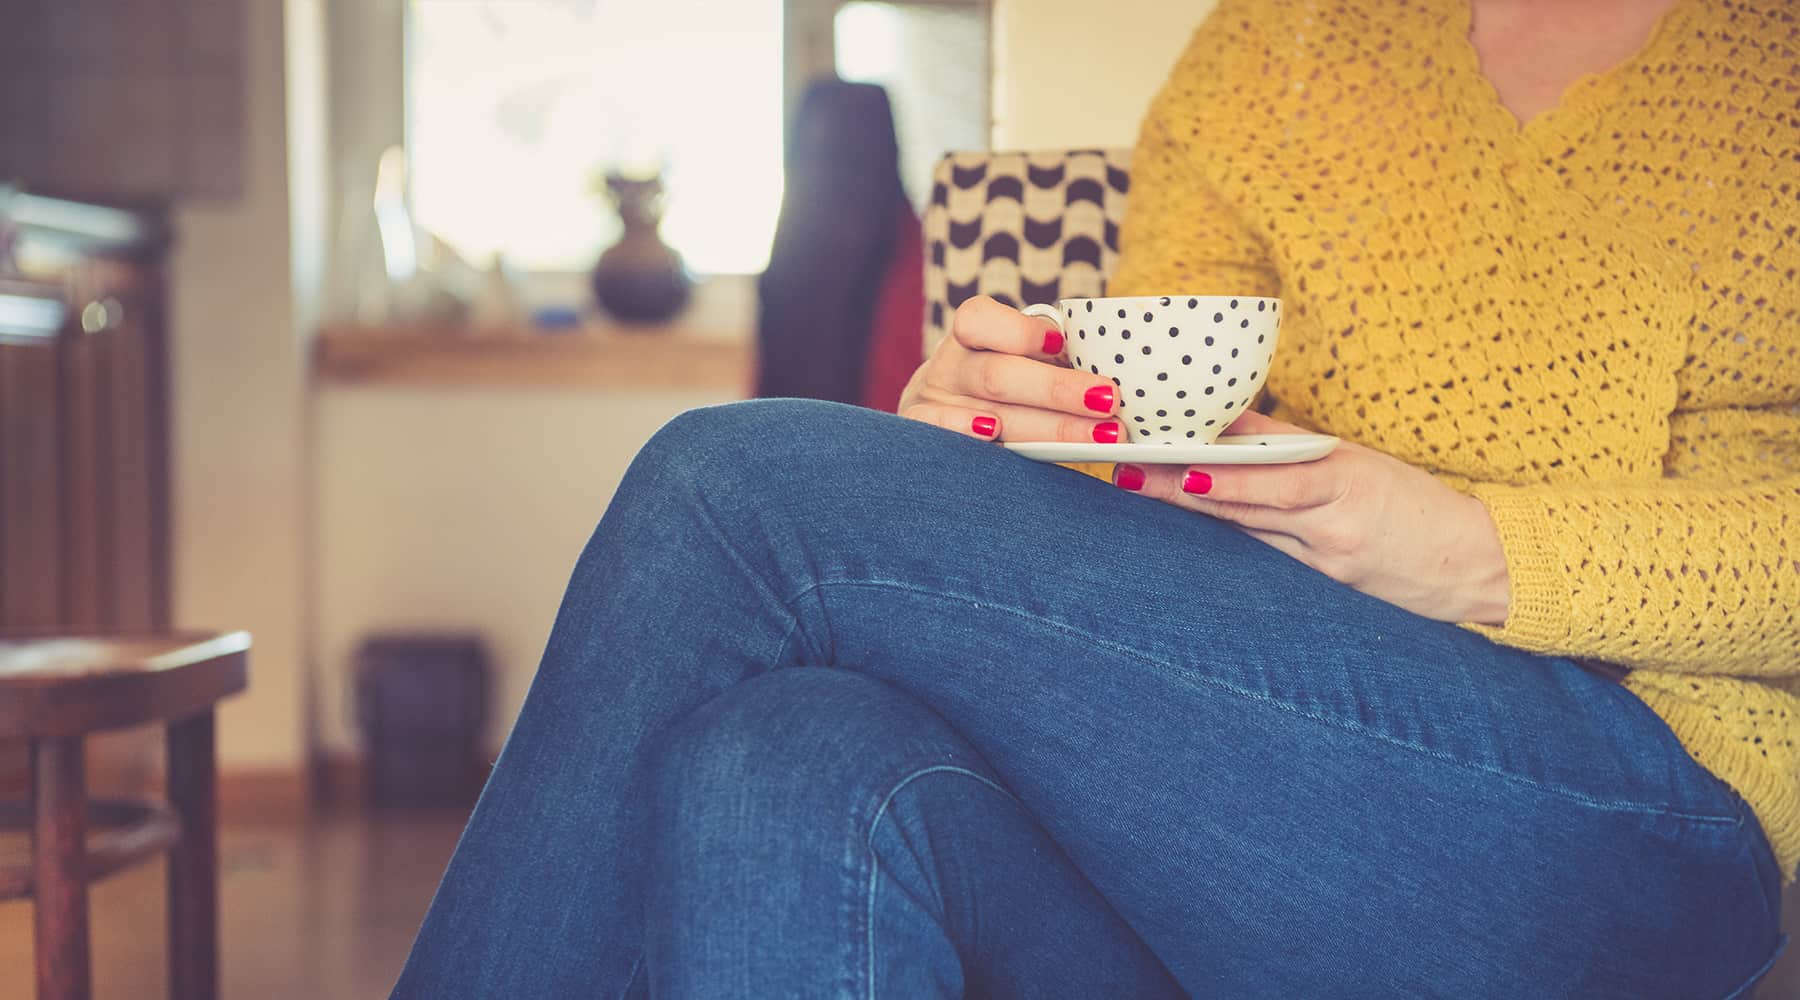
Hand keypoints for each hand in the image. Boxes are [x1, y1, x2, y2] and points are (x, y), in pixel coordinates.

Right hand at [899, 296, 1124, 442]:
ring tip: (1097, 437)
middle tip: (1108, 401)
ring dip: (1048, 427)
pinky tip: (999, 438)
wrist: (950, 409)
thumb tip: (1126, 365)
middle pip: (999, 375)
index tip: (1063, 345)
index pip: (981, 319)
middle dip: (1057, 390)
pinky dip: (970, 435)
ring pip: (989, 414)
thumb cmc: (1008, 377)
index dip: (1021, 333)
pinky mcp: (926, 434)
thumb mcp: (1025, 354)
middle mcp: (950, 365)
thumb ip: (1057, 353)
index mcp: (974, 332)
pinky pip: (943, 437)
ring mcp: (934, 402)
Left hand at [1114, 412, 1511, 624]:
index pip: (1267, 457)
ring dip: (1192, 508)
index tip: (1169, 447)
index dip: (1215, 456)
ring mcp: (1329, 553)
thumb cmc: (1416, 510)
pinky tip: (1190, 534)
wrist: (1480, 566)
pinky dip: (1231, 543)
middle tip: (1127, 466)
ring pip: (1247, 528)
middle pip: (1244, 494)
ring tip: (1139, 486)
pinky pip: (1269, 560)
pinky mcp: (1329, 585)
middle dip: (1180, 480)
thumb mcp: (1360, 465)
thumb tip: (1226, 425)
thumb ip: (1292, 450)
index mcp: (1343, 469)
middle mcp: (1334, 510)